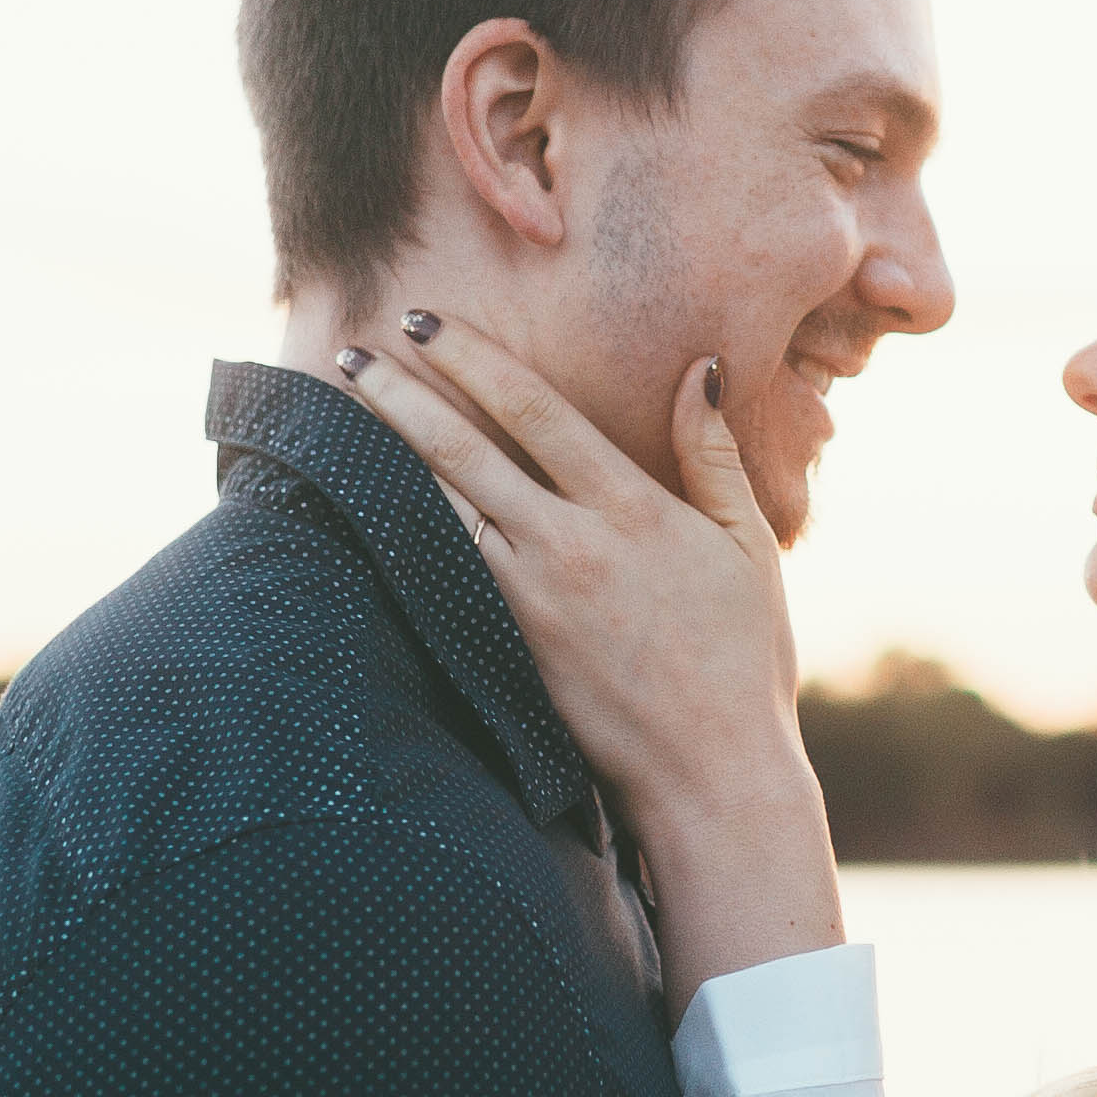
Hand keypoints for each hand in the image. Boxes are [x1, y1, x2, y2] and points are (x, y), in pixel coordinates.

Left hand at [331, 319, 841, 994]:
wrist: (713, 773)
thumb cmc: (745, 658)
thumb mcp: (749, 544)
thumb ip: (712, 454)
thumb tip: (698, 370)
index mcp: (633, 511)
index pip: (535, 411)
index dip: (473, 359)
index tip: (427, 324)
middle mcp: (570, 547)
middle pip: (464, 451)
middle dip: (403, 394)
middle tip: (352, 351)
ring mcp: (532, 600)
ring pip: (441, 508)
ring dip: (389, 452)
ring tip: (348, 409)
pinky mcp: (510, 646)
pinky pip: (447, 569)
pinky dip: (407, 523)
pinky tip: (374, 498)